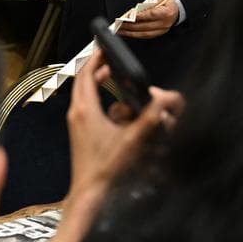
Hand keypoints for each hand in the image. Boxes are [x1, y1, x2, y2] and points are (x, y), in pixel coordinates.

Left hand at [43, 51, 183, 241]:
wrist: (89, 194)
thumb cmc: (106, 169)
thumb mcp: (133, 140)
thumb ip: (151, 117)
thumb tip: (166, 98)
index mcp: (84, 110)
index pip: (86, 74)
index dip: (96, 58)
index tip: (104, 47)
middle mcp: (76, 114)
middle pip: (84, 82)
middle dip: (98, 70)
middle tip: (110, 62)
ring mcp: (76, 125)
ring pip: (85, 97)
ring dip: (99, 88)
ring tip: (113, 83)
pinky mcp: (80, 134)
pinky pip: (88, 110)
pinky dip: (99, 104)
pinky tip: (115, 113)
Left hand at [118, 0, 178, 38]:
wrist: (178, 10)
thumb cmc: (167, 2)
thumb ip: (149, 4)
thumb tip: (135, 10)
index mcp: (167, 12)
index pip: (151, 15)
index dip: (139, 16)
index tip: (129, 16)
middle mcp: (165, 23)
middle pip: (145, 26)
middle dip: (130, 25)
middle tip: (119, 24)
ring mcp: (162, 30)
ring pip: (144, 33)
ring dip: (131, 32)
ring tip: (120, 30)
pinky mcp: (159, 33)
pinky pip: (146, 35)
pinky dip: (136, 34)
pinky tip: (128, 33)